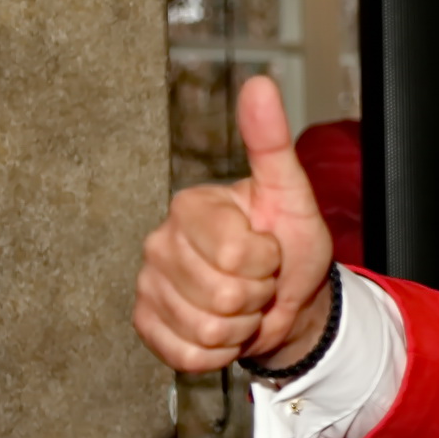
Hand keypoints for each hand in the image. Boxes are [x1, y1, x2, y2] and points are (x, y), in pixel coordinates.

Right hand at [133, 77, 334, 372]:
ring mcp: (149, 285)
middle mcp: (159, 242)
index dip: (267, 263)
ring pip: (205, 330)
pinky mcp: (147, 324)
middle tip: (258, 281)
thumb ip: (271, 143)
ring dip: (240, 328)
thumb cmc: (289, 245)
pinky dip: (218, 354)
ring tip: (244, 304)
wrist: (286, 301)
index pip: (235, 255)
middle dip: (255, 297)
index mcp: (191, 207)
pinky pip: (186, 355)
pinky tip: (224, 330)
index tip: (268, 251)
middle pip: (221, 296)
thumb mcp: (291, 195)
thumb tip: (260, 83)